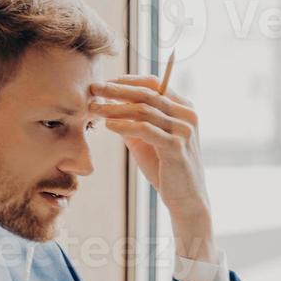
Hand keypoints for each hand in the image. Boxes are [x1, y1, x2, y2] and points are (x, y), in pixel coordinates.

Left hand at [90, 76, 212, 232]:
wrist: (186, 200)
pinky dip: (124, 125)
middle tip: (93, 88)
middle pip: (147, 93)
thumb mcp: (148, 141)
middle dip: (116, 89)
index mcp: (184, 108)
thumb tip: (109, 104)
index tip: (105, 83)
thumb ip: (133, 122)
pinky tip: (108, 125)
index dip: (128, 81)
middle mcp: (187, 115)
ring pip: (143, 110)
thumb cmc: (165, 169)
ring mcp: (183, 130)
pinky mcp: (176, 147)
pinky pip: (145, 130)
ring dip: (115, 107)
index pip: (155, 83)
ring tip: (94, 108)